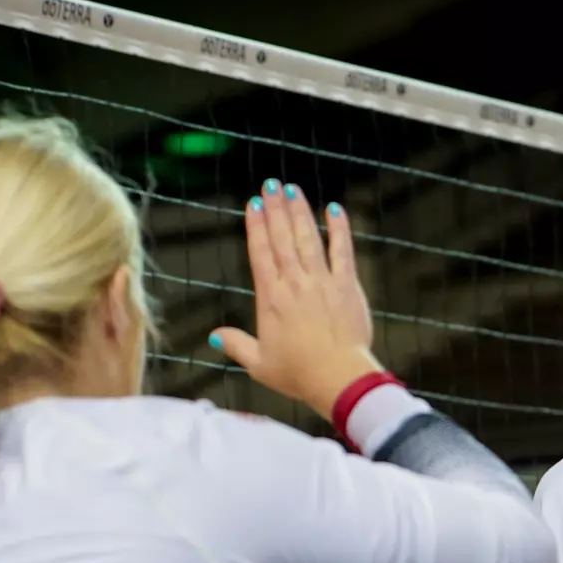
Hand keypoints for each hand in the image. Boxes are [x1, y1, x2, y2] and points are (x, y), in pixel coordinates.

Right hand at [213, 180, 380, 417]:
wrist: (338, 378)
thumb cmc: (298, 374)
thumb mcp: (259, 364)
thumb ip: (236, 345)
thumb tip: (214, 336)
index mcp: (271, 299)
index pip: (260, 254)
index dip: (255, 227)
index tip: (252, 204)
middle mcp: (295, 283)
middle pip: (282, 238)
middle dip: (275, 209)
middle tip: (270, 185)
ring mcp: (322, 282)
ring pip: (308, 238)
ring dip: (300, 212)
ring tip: (293, 189)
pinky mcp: (347, 286)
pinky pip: (343, 251)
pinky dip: (339, 229)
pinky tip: (334, 209)